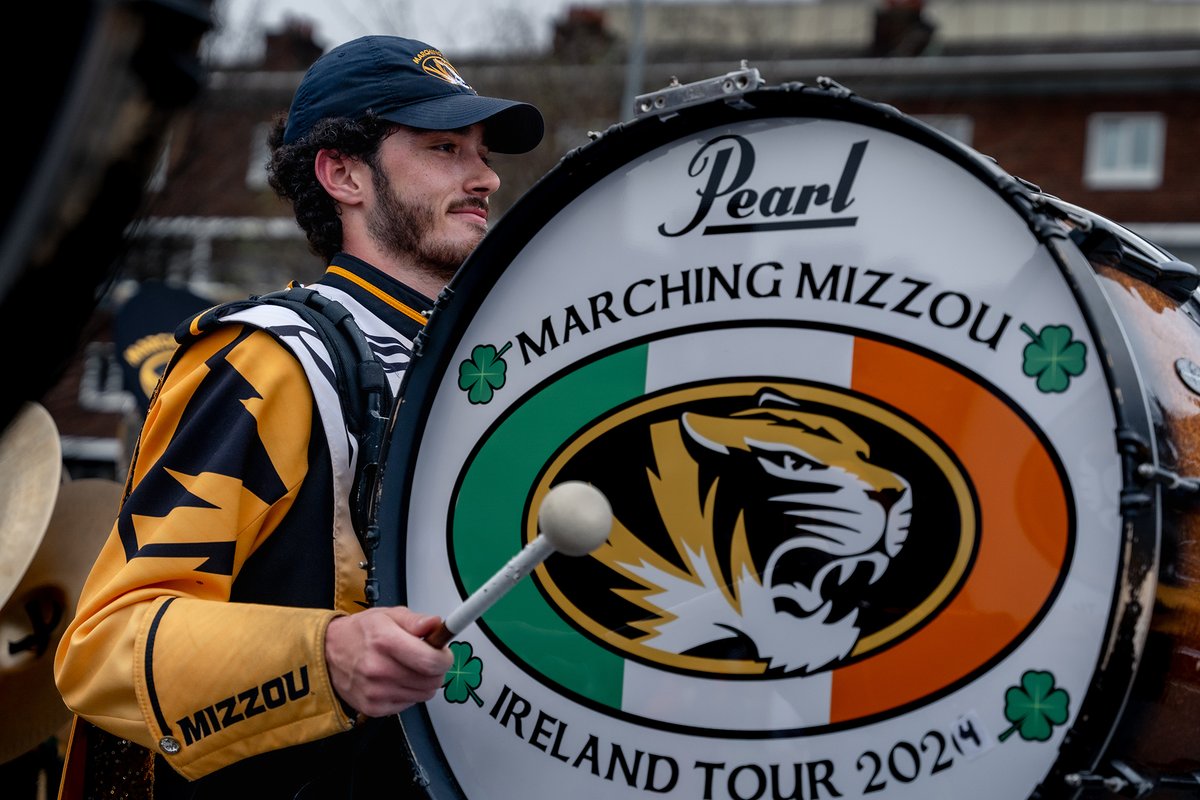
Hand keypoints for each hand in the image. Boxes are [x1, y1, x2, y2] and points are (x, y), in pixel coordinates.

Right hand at [324, 607, 454, 717]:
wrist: (328, 653)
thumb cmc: (360, 632)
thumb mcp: (388, 615)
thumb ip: (416, 620)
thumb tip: (435, 624)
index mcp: (385, 642)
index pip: (431, 662)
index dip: (445, 658)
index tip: (443, 652)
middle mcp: (379, 669)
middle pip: (431, 681)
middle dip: (436, 669)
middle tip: (426, 658)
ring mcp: (375, 692)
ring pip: (423, 694)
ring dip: (423, 682)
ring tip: (408, 667)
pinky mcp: (373, 707)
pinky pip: (409, 704)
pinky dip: (409, 693)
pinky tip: (396, 679)